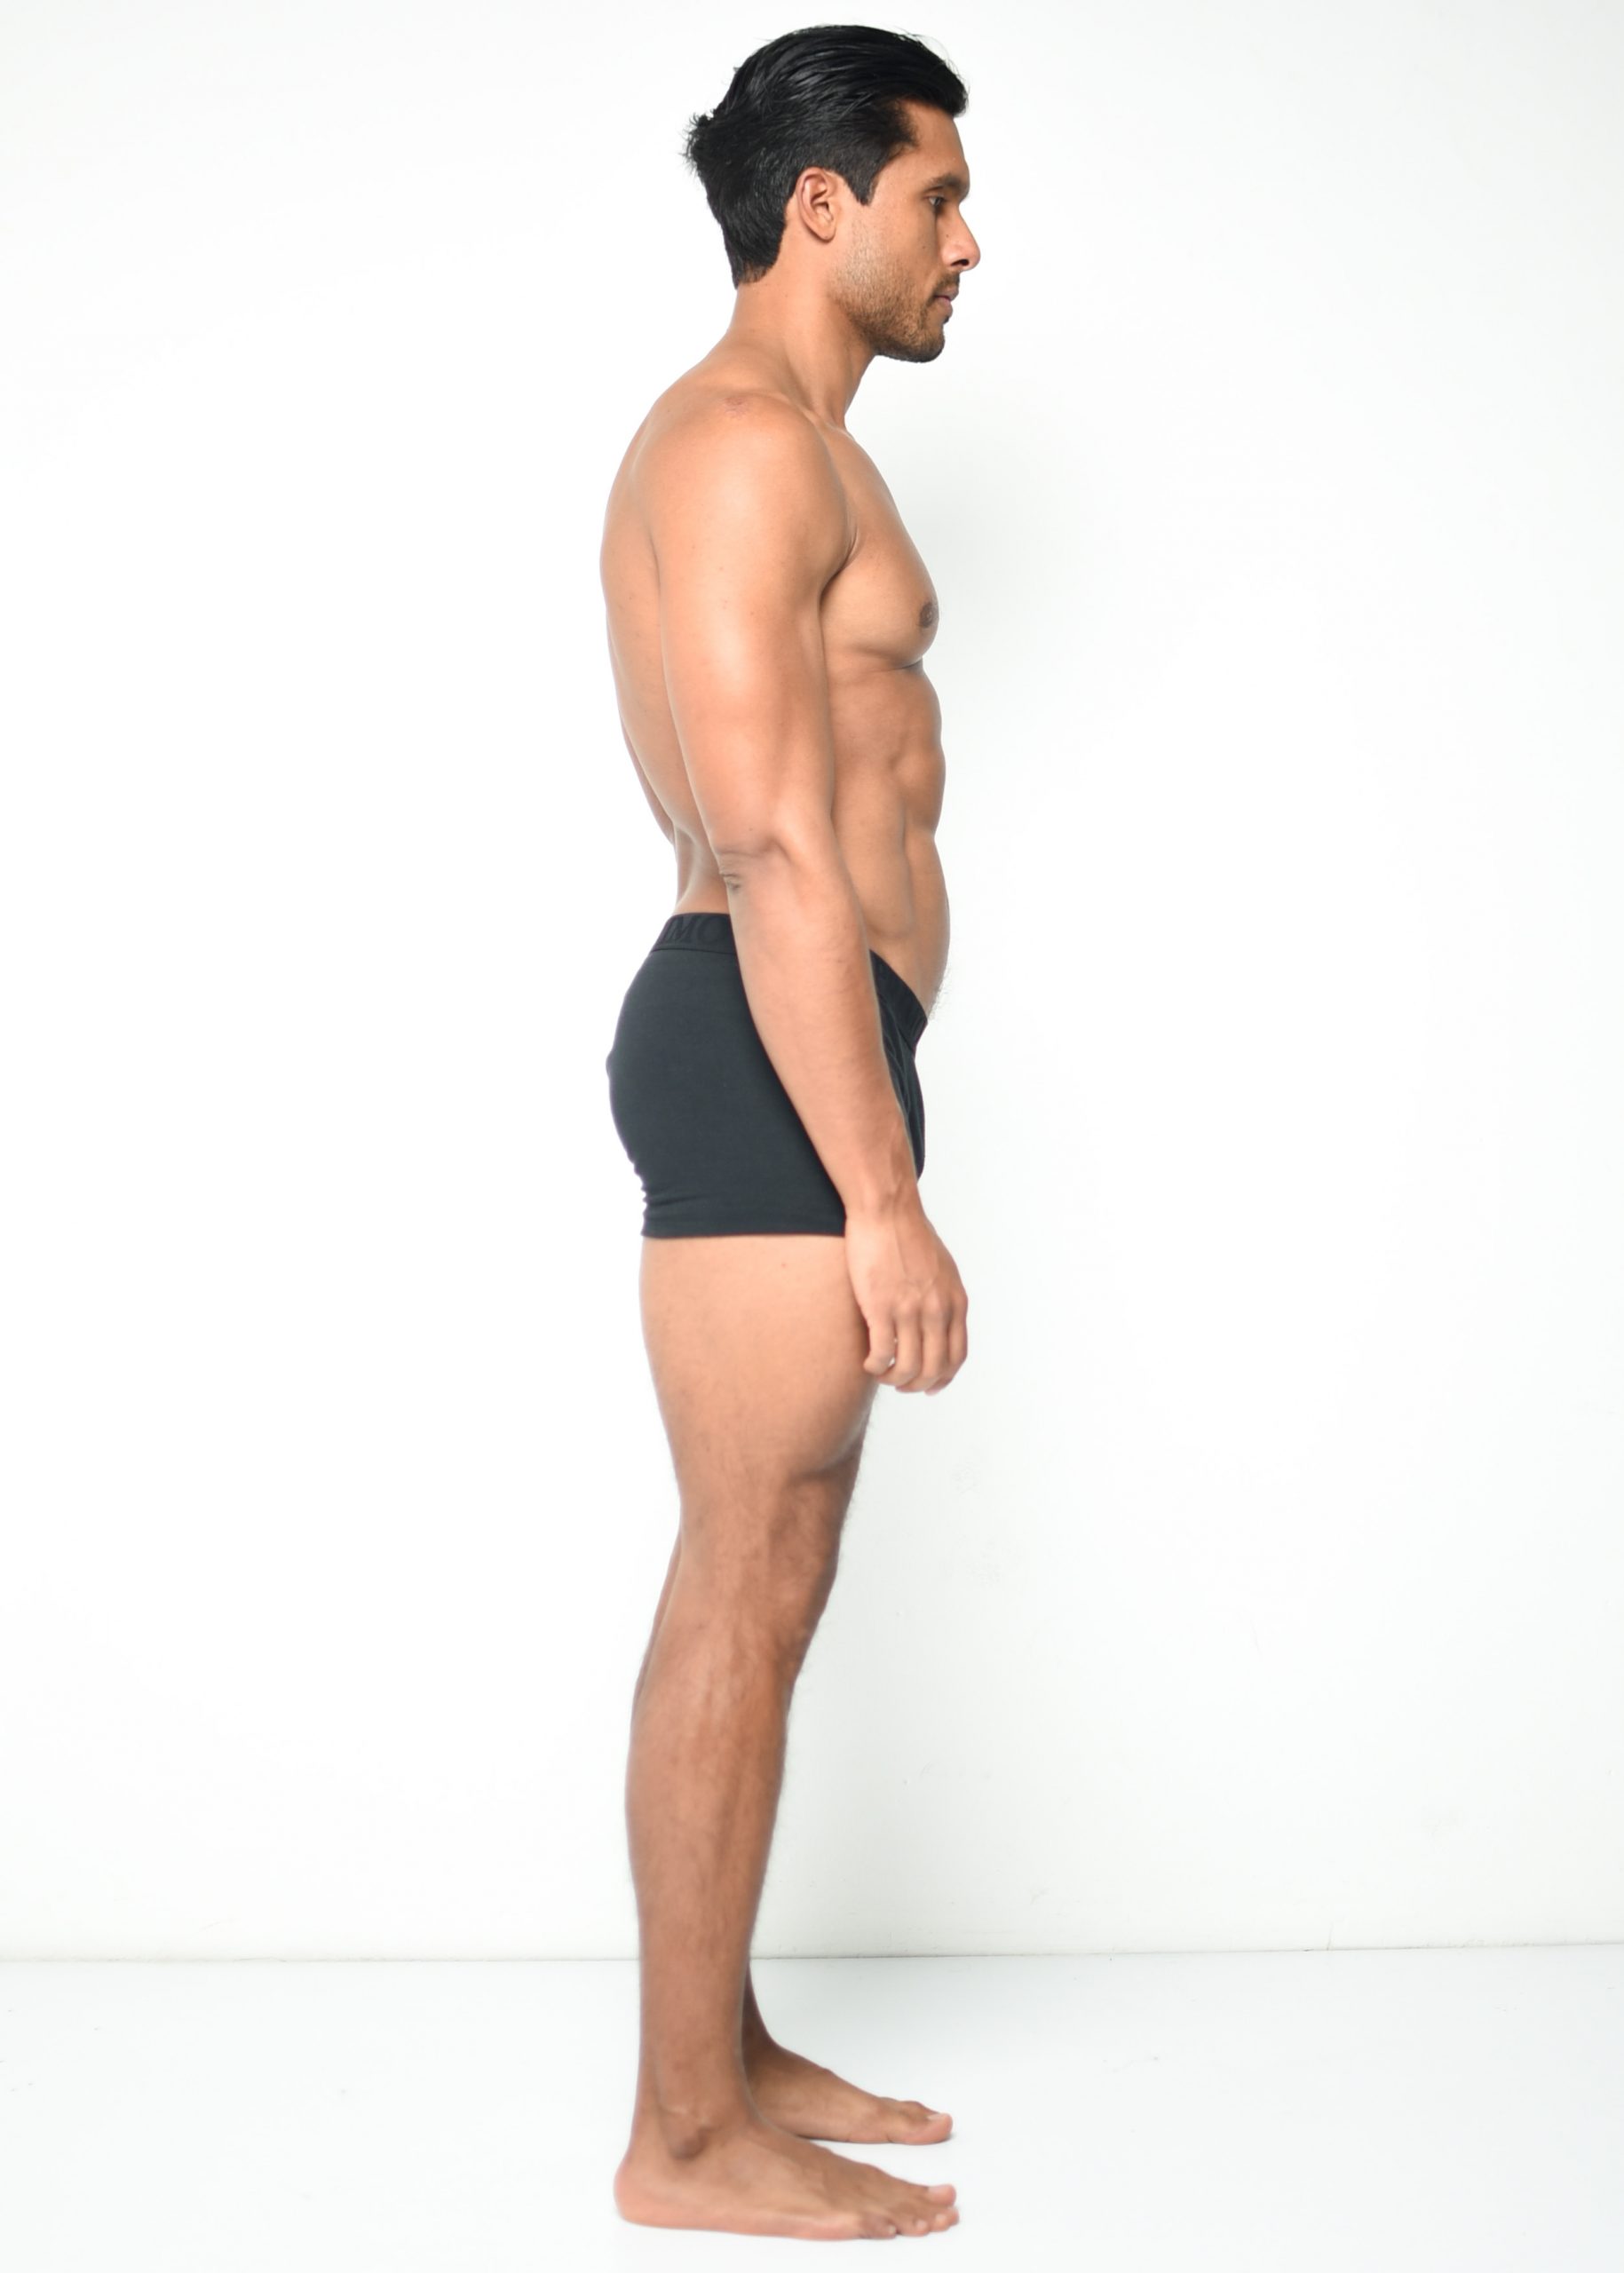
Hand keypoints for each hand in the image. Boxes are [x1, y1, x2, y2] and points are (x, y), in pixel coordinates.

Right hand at [844, 1199, 968, 1393]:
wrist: (887, 1211)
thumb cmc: (909, 1235)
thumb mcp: (942, 1269)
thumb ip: (944, 1297)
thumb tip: (938, 1320)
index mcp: (955, 1302)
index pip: (957, 1356)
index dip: (943, 1378)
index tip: (929, 1386)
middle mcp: (938, 1310)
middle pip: (934, 1368)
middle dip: (917, 1385)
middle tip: (900, 1384)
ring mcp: (911, 1310)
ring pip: (909, 1367)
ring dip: (894, 1379)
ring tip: (882, 1374)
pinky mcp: (882, 1307)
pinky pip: (882, 1354)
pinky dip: (875, 1367)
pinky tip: (868, 1363)